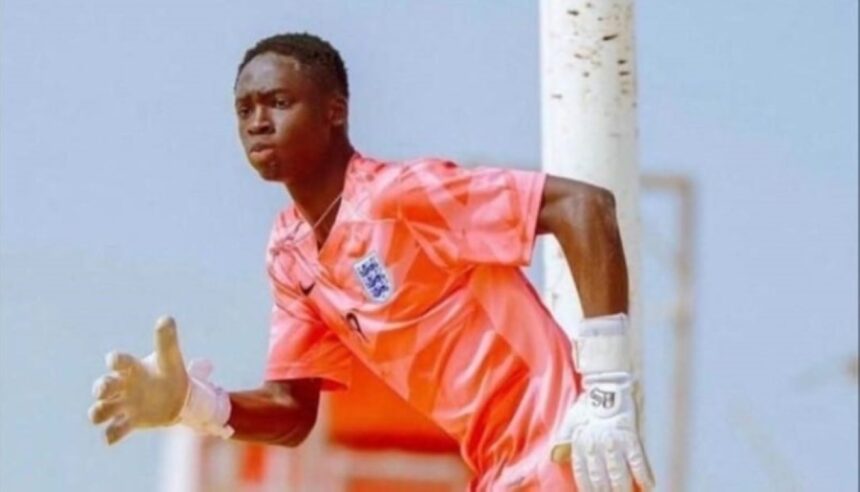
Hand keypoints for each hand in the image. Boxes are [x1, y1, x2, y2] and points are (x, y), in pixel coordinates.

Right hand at [88, 316, 188, 443]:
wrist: (178, 398)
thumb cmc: (169, 372)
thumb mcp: (170, 357)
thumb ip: (167, 340)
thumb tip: (166, 318)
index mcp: (131, 368)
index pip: (119, 362)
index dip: (115, 360)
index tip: (113, 360)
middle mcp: (122, 386)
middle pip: (102, 386)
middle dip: (100, 388)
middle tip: (104, 390)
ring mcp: (123, 405)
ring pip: (101, 410)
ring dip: (98, 412)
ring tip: (101, 416)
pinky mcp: (128, 423)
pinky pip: (114, 431)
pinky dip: (111, 435)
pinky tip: (111, 437)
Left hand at [552, 374, 653, 491]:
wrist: (608, 388)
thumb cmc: (589, 406)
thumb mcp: (572, 421)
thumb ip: (564, 440)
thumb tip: (554, 457)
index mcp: (581, 443)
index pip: (582, 473)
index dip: (587, 488)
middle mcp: (596, 446)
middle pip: (600, 478)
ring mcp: (614, 443)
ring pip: (618, 474)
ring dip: (623, 489)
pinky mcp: (631, 438)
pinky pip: (638, 461)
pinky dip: (643, 476)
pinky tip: (648, 487)